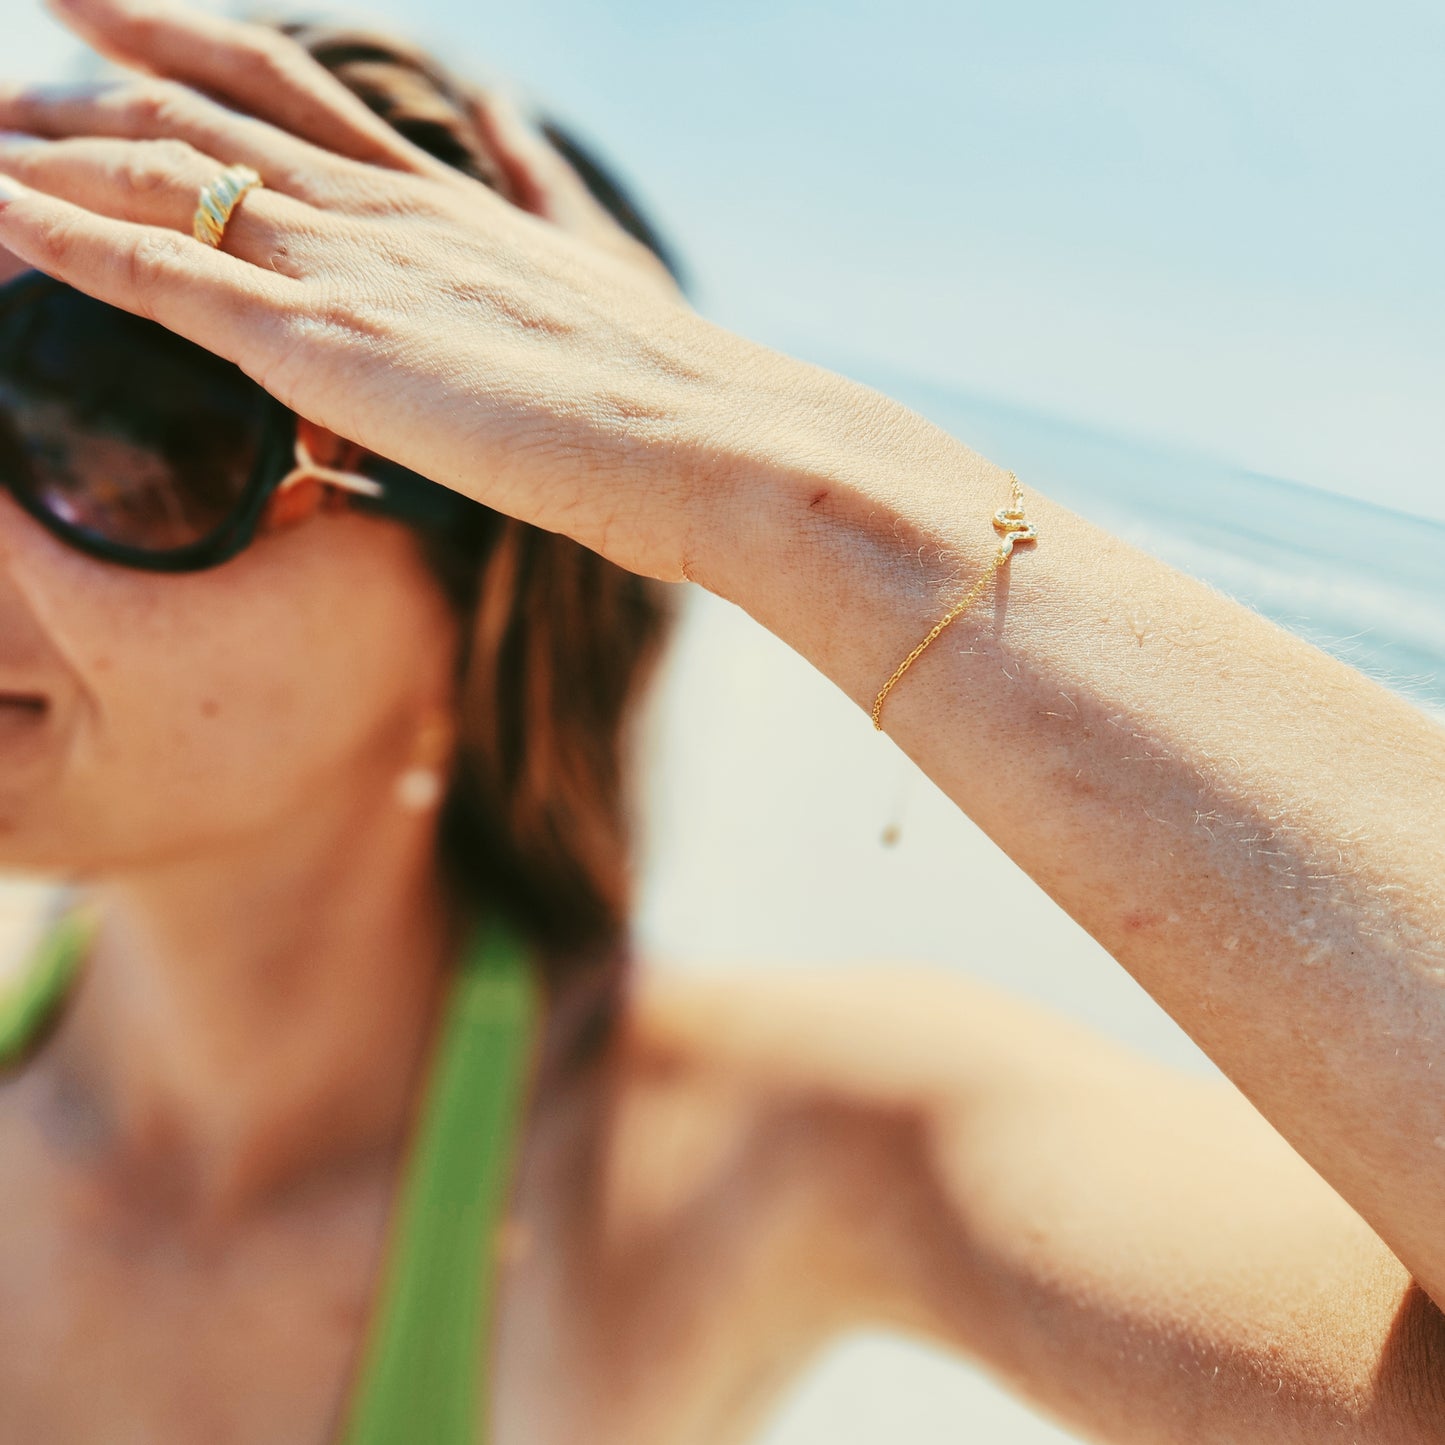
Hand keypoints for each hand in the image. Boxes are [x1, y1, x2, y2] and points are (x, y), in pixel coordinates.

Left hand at [0, 0, 743, 581]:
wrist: (711, 437)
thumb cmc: (667, 381)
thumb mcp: (596, 260)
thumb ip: (536, 184)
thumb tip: (502, 108)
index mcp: (440, 196)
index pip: (289, 87)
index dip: (188, 36)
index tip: (106, 5)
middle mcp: (379, 207)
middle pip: (202, 103)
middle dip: (89, 73)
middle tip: (7, 64)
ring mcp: (346, 268)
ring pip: (160, 169)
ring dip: (46, 146)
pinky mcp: (325, 347)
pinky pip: (159, 274)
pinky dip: (58, 236)